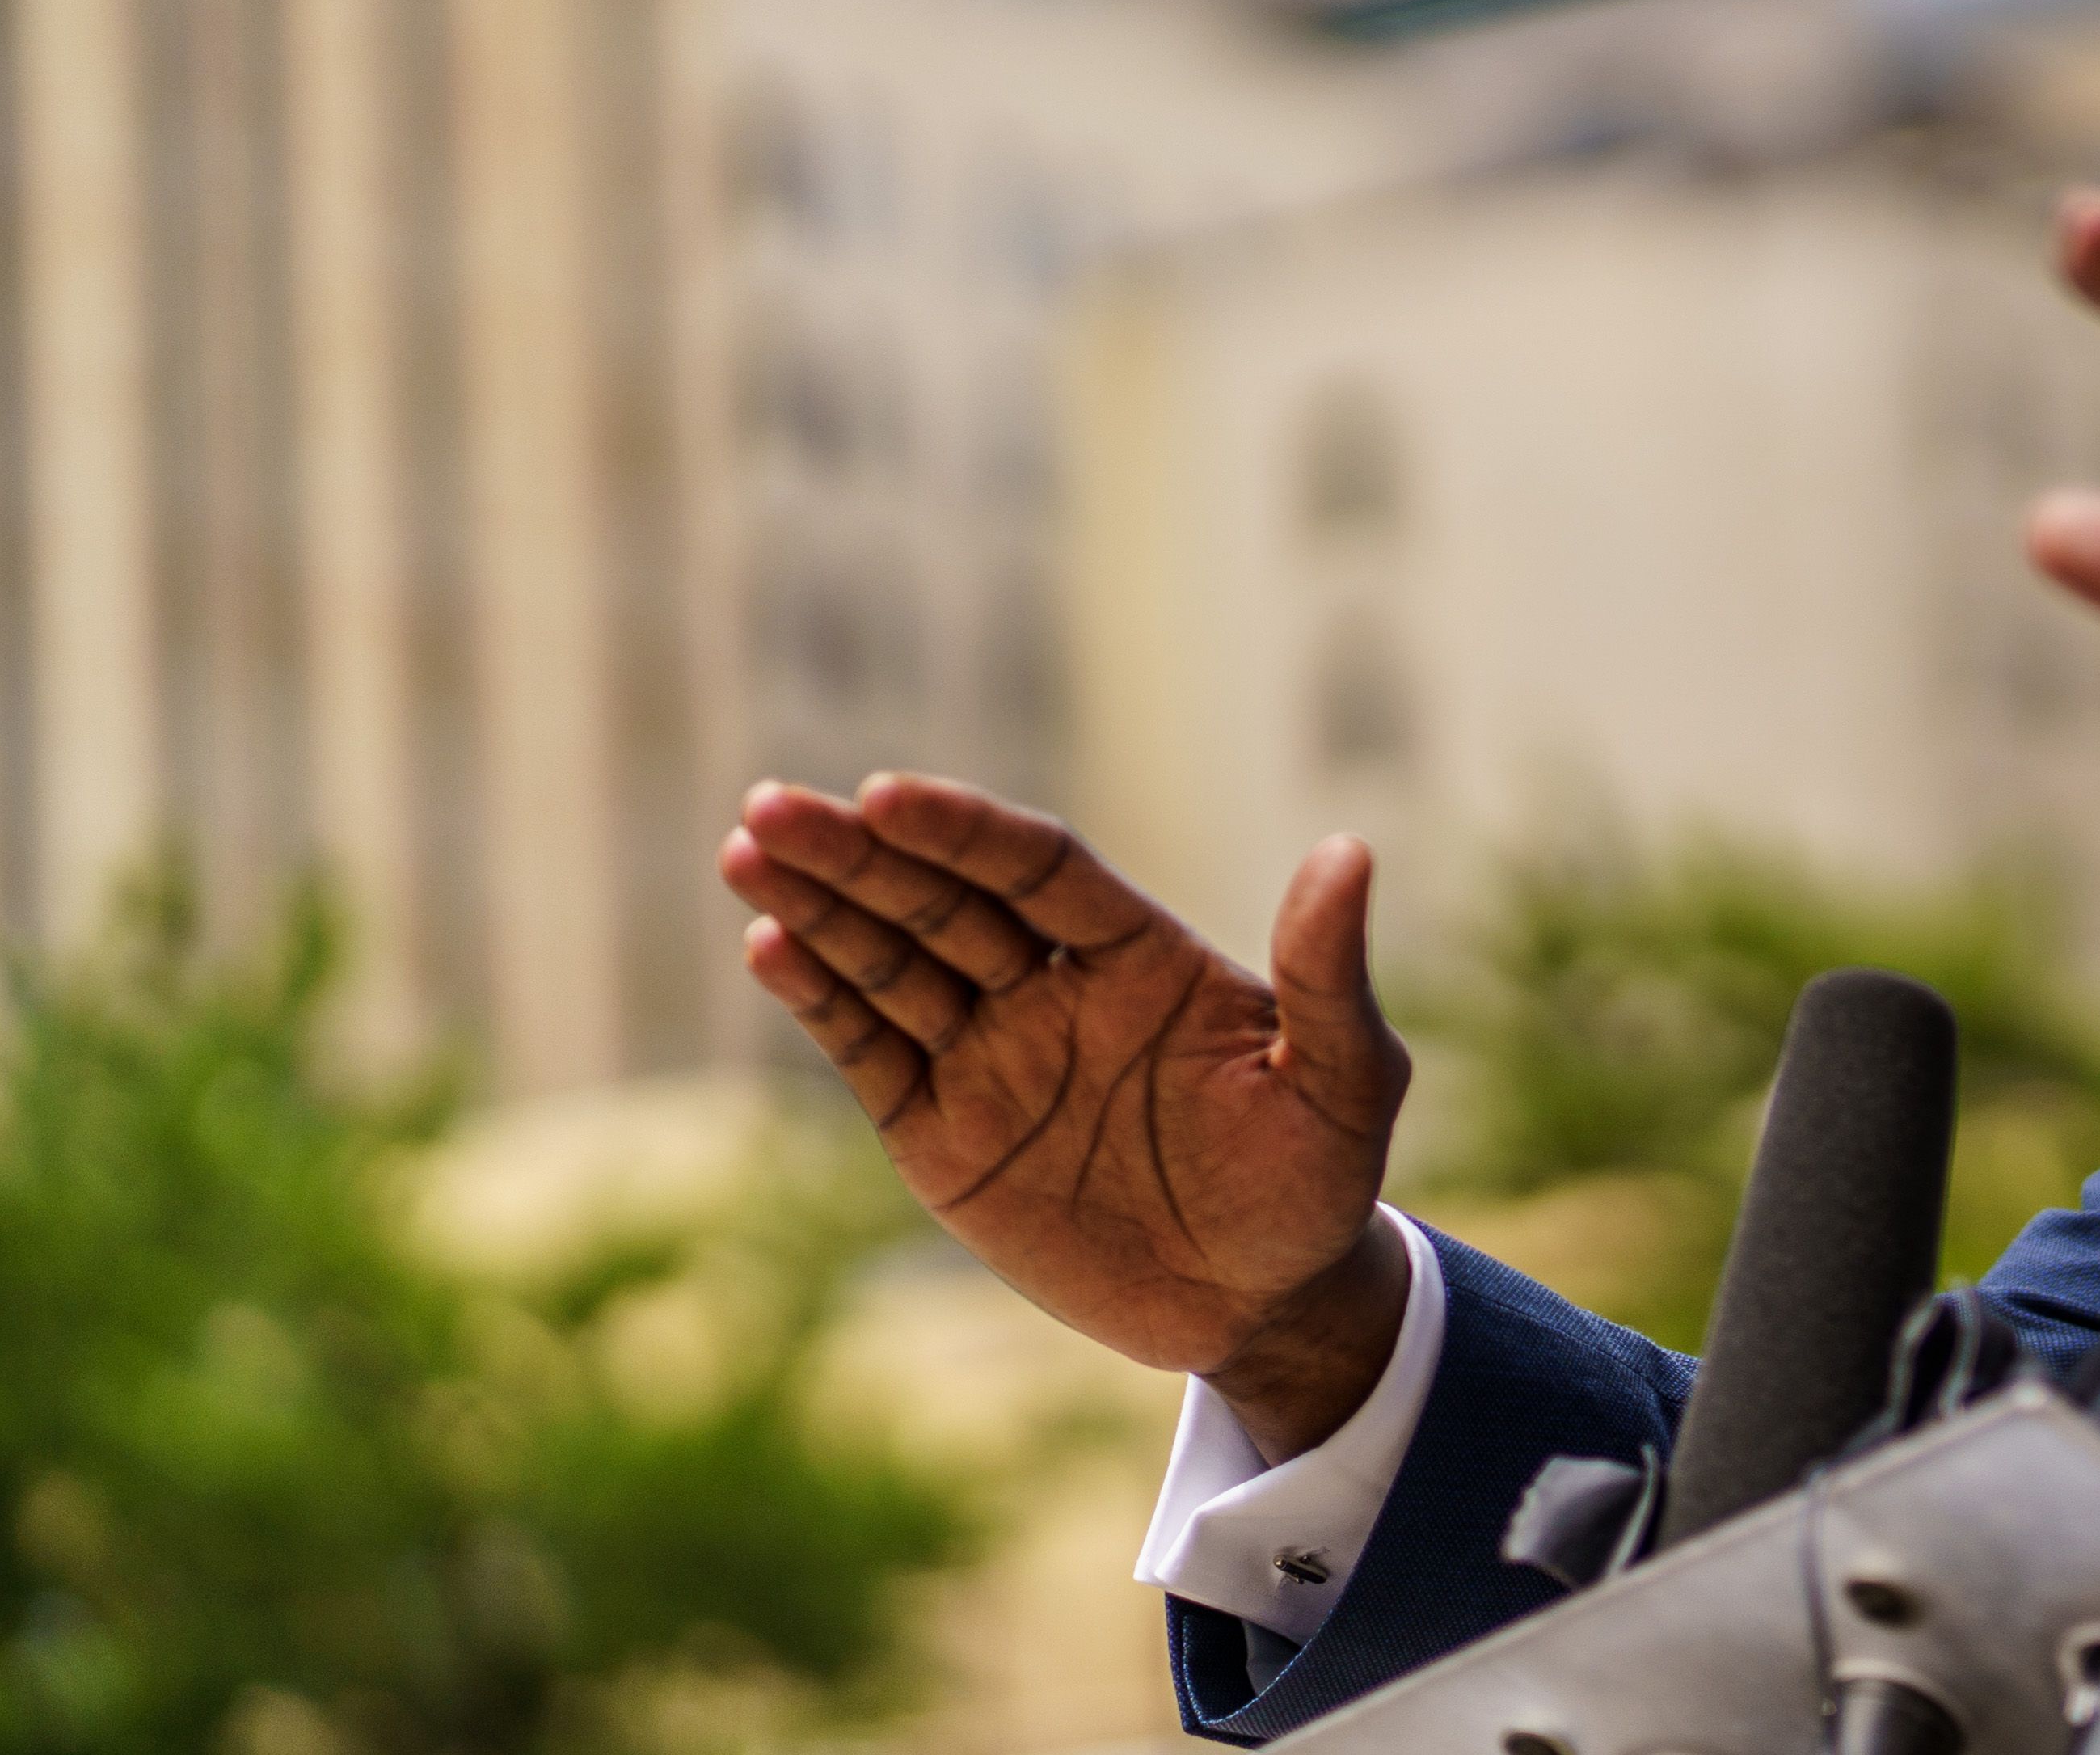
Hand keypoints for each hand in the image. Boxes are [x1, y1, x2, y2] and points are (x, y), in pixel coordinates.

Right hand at [718, 777, 1413, 1462]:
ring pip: (891, 965)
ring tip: (749, 853)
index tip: (887, 793)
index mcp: (1141, 954)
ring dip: (818, 910)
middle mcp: (1054, 987)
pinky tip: (769, 946)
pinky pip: (872, 1053)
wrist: (1262, 1305)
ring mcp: (992, 1055)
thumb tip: (1350, 849)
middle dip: (857, 855)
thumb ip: (1327, 973)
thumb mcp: (1346, 1080)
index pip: (1037, 870)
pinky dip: (822, 1001)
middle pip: (941, 902)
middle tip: (772, 806)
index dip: (963, 833)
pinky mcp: (943, 1132)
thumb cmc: (1318, 1182)